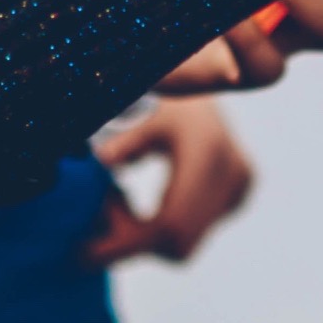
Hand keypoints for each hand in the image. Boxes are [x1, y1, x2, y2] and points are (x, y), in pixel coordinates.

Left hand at [85, 100, 255, 265]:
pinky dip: (156, 225)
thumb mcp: (135, 106)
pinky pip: (190, 230)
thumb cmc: (157, 88)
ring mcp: (239, 186)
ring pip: (183, 242)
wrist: (200, 70)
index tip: (83, 252)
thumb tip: (102, 162)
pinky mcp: (236, 194)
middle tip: (96, 212)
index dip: (127, 246)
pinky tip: (129, 199)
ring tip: (111, 198)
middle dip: (131, 241)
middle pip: (178, 242)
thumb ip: (123, 138)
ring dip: (140, 234)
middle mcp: (232, 173)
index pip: (169, 225)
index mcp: (208, 152)